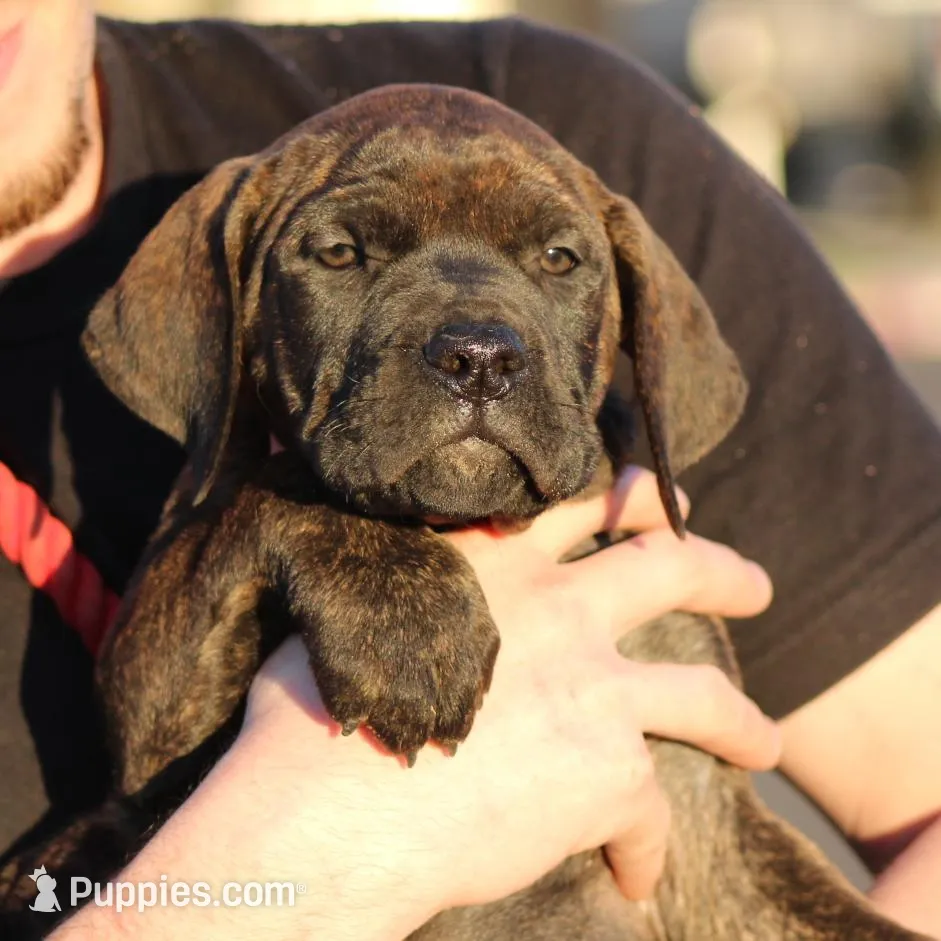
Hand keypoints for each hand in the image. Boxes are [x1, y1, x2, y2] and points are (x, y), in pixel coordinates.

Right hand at [52, 467, 776, 940]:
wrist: (323, 817)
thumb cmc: (310, 721)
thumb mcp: (357, 613)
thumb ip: (411, 589)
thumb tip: (393, 578)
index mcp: (490, 558)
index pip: (577, 503)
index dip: (627, 498)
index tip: (658, 502)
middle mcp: (554, 605)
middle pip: (670, 564)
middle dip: (722, 570)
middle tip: (755, 586)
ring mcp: (590, 684)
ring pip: (702, 694)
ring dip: (743, 723)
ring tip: (766, 745)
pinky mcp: (605, 770)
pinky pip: (649, 813)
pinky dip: (645, 848)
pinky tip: (633, 876)